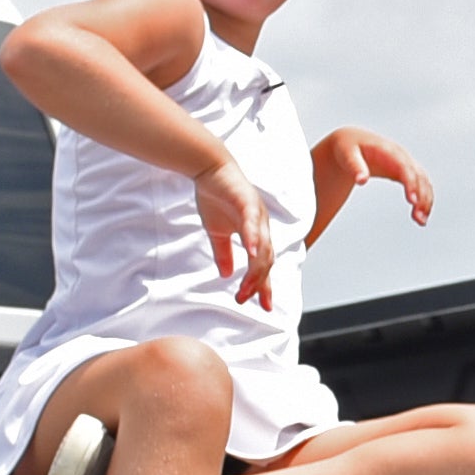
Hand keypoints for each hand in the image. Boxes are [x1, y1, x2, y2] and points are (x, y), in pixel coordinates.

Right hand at [195, 158, 274, 304]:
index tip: (264, 306)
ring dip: (256, 269)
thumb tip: (225, 274)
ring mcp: (256, 214)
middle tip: (249, 300)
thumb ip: (223, 252)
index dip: (264, 286)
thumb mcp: (217, 231)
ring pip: (262, 247)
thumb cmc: (215, 196)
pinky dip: (254, 239)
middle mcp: (261, 226)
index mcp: (256, 233)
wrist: (208, 167)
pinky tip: (252, 255)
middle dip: (260, 283)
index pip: (263, 265)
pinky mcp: (247, 202)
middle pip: (266, 260)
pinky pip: (252, 223)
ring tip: (249, 287)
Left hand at [309, 127, 431, 243]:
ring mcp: (406, 164)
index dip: (411, 183)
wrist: (352, 141)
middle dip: (422, 197)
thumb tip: (362, 181)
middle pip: (419, 177)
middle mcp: (402, 156)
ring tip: (421, 221)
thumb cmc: (348, 147)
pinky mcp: (406, 172)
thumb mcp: (347, 154)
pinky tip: (418, 216)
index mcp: (389, 150)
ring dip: (425, 201)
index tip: (412, 201)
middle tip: (419, 218)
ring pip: (423, 183)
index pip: (405, 167)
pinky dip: (422, 200)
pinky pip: (420, 186)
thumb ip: (354, 166)